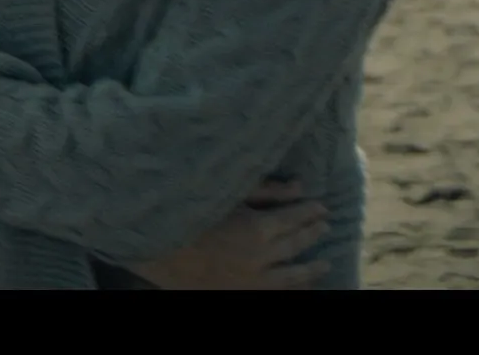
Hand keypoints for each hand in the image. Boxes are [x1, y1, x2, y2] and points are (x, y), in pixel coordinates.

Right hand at [130, 180, 332, 288]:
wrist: (153, 247)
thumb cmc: (186, 211)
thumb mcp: (226, 194)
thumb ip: (264, 190)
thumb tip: (300, 186)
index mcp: (257, 228)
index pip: (294, 218)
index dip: (310, 211)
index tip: (321, 205)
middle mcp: (261, 257)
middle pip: (295, 244)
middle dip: (312, 233)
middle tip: (325, 225)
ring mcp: (252, 280)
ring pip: (292, 276)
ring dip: (311, 268)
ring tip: (325, 262)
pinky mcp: (240, 291)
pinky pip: (274, 292)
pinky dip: (291, 288)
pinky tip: (300, 285)